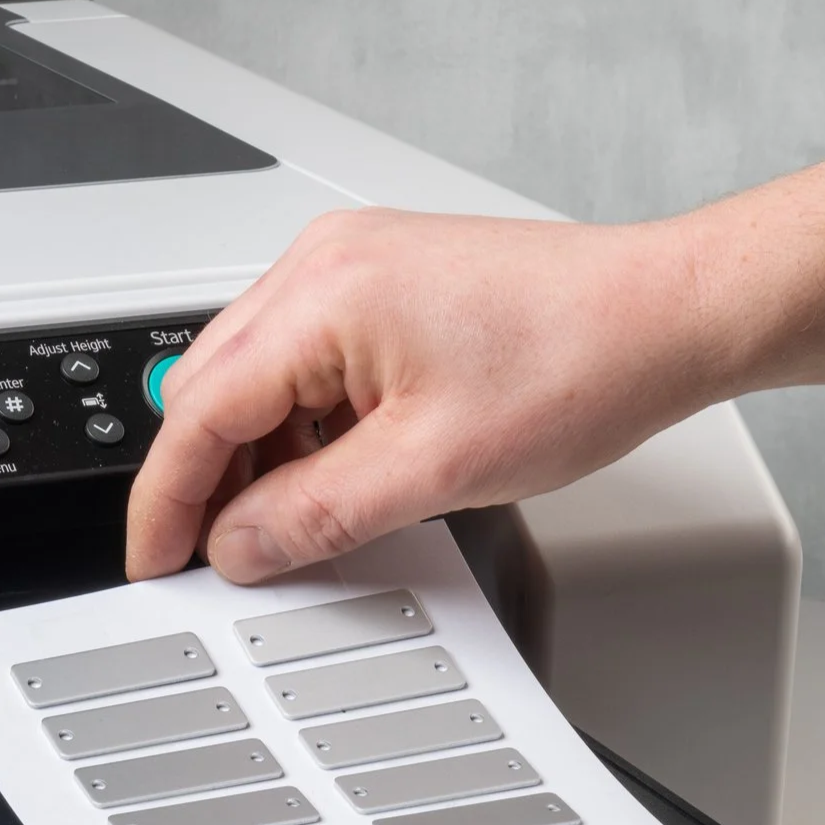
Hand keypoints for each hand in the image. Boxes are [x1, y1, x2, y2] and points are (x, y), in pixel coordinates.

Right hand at [125, 208, 736, 581]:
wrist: (668, 312)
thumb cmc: (582, 361)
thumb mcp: (436, 470)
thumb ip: (316, 516)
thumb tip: (239, 548)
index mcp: (324, 296)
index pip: (197, 411)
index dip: (165, 500)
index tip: (155, 560)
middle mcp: (323, 263)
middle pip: (208, 388)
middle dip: (203, 480)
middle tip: (216, 558)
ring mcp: (350, 264)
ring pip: (250, 376)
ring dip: (254, 455)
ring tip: (289, 525)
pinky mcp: (379, 279)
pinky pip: (298, 358)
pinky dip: (296, 424)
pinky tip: (326, 474)